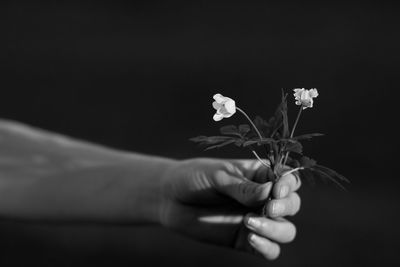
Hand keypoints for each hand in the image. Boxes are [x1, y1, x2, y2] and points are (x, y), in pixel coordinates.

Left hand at [159, 158, 300, 259]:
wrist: (169, 197)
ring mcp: (255, 220)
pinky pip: (269, 250)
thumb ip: (243, 187)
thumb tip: (271, 193)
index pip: (288, 179)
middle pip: (292, 204)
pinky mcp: (245, 240)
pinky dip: (267, 247)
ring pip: (285, 230)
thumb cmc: (194, 178)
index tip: (277, 189)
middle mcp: (262, 198)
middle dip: (284, 206)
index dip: (289, 184)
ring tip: (248, 222)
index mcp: (259, 175)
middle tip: (267, 207)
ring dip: (276, 228)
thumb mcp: (217, 177)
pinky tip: (251, 238)